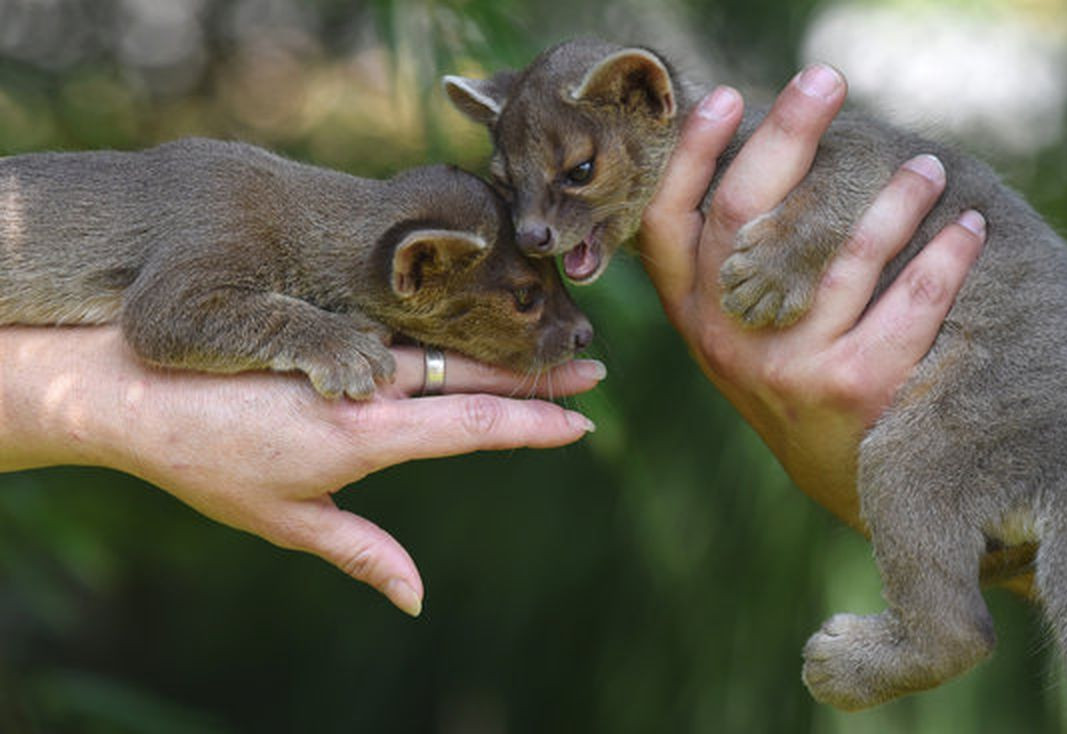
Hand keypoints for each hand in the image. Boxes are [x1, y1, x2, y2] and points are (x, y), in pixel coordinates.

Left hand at [0, 325, 602, 615]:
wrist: (133, 391)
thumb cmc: (207, 464)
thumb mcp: (286, 522)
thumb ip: (362, 553)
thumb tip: (416, 600)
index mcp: (365, 434)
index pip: (472, 423)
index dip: (533, 424)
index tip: (581, 421)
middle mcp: (368, 383)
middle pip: (473, 374)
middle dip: (538, 375)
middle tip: (595, 366)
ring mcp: (352, 349)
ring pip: (445, 345)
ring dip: (503, 349)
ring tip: (552, 348)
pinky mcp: (332, 328)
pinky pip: (408, 330)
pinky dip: (453, 334)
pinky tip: (477, 331)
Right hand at [638, 65, 985, 529]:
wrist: (842, 480)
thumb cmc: (795, 384)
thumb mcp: (740, 337)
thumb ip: (734, 271)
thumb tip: (768, 158)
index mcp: (692, 318)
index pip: (666, 225)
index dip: (689, 156)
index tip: (727, 96)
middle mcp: (725, 340)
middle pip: (741, 215)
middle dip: (784, 135)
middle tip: (824, 80)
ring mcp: (785, 366)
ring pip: (837, 254)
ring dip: (891, 198)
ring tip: (927, 166)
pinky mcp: (851, 388)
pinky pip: (908, 303)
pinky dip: (946, 259)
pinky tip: (969, 229)